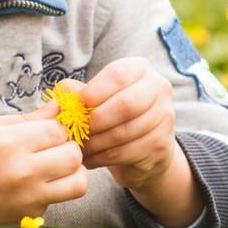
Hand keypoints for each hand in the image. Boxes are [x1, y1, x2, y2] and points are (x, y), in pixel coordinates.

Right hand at [0, 100, 87, 227]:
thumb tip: (58, 107)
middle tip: (52, 146)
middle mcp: (24, 173)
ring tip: (55, 165)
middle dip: (68, 146)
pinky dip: (52, 190)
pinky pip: (58, 199)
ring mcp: (29, 199)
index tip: (44, 129)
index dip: (56, 126)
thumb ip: (27, 118)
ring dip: (72, 171)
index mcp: (11, 144)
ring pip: (78, 183)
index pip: (58, 130)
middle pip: (74, 155)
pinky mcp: (30, 216)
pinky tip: (31, 184)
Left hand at [65, 57, 180, 192]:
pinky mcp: (161, 145)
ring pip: (123, 132)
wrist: (143, 149)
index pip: (117, 75)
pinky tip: (89, 159)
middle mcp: (159, 88)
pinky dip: (101, 157)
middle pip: (125, 104)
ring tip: (78, 147)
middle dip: (94, 121)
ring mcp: (164, 117)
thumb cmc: (112, 115)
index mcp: (140, 68)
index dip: (92, 92)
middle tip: (75, 131)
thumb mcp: (95, 98)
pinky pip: (125, 152)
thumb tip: (63, 92)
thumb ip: (78, 91)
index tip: (75, 107)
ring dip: (94, 142)